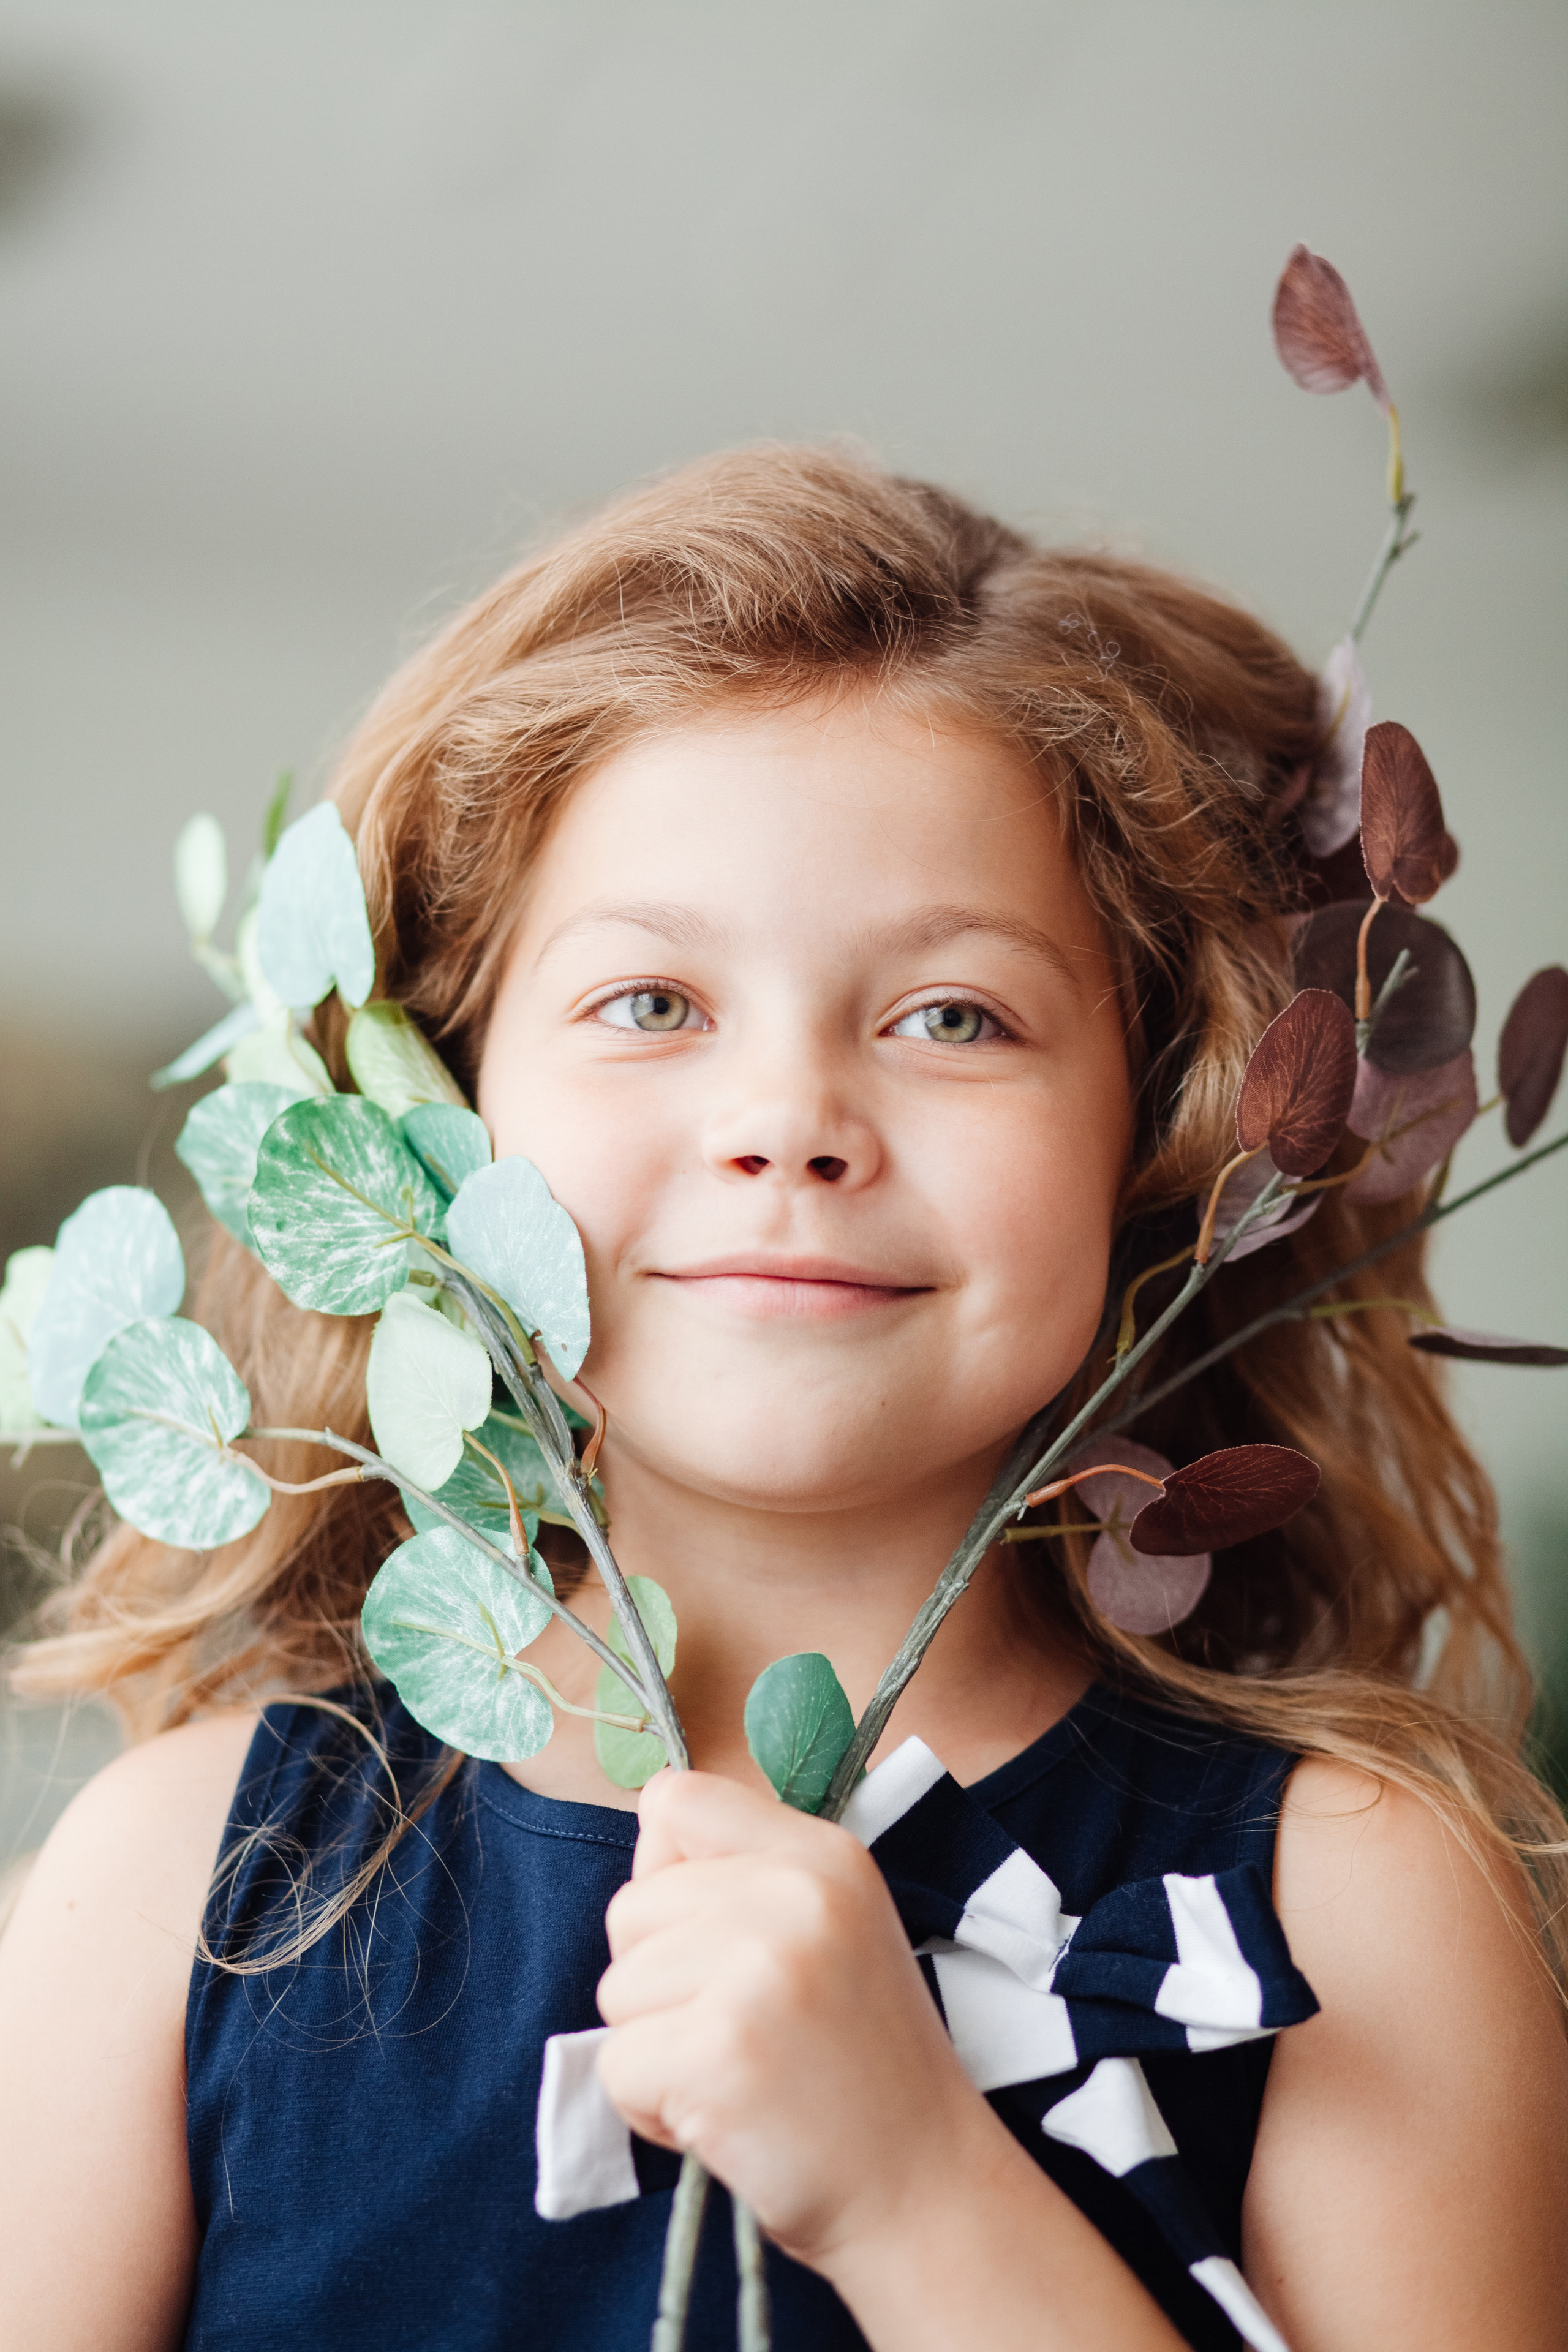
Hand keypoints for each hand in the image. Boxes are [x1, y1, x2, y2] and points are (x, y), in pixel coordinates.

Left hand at [596, 1770, 986, 2267]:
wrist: (923, 2190)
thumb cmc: (861, 2066)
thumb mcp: (831, 1933)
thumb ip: (742, 1875)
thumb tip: (645, 1839)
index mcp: (823, 1855)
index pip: (679, 1799)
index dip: (667, 1870)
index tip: (710, 1935)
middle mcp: (794, 1894)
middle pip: (631, 1908)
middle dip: (661, 1984)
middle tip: (741, 2034)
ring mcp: (758, 1971)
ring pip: (617, 1989)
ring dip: (656, 2049)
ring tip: (737, 2078)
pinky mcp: (719, 2053)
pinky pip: (616, 2066)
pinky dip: (652, 2110)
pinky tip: (722, 2120)